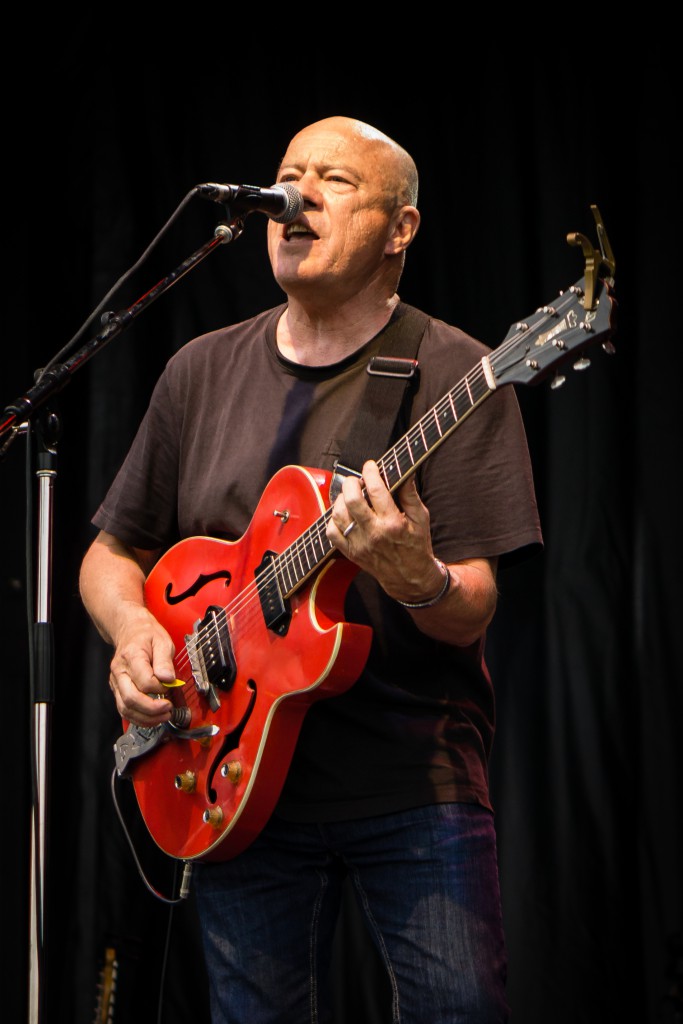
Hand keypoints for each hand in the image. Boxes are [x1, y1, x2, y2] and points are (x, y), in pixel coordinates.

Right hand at [108, 606, 176, 726]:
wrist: (130, 630)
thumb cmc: (146, 635)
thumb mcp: (162, 641)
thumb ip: (165, 661)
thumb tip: (168, 679)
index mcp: (131, 656)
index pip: (144, 681)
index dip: (160, 688)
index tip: (171, 686)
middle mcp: (119, 671)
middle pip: (131, 699)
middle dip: (152, 709)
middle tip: (168, 709)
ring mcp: (116, 682)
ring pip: (125, 708)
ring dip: (146, 718)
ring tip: (163, 716)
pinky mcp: (117, 689)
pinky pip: (124, 709)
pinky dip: (138, 718)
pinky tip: (152, 718)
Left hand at [327, 460, 442, 602]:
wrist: (409, 578)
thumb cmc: (417, 545)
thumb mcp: (420, 517)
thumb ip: (410, 494)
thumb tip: (404, 471)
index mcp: (393, 523)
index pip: (376, 490)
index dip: (370, 473)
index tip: (370, 466)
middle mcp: (374, 533)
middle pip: (352, 500)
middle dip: (351, 483)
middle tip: (357, 480)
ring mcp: (359, 544)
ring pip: (338, 514)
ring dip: (341, 499)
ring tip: (350, 496)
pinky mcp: (350, 553)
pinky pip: (331, 532)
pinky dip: (334, 519)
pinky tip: (345, 514)